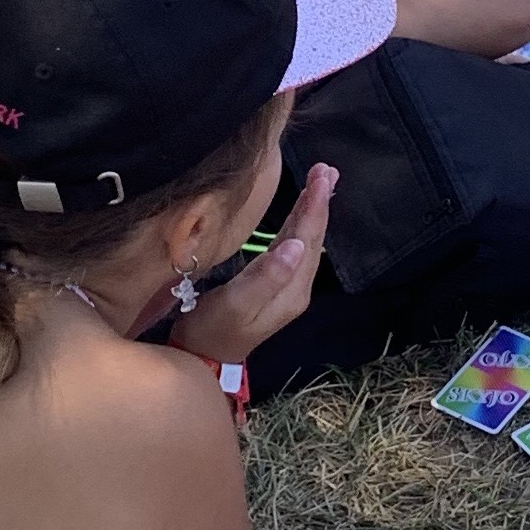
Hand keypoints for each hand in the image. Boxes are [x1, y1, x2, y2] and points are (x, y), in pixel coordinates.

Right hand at [178, 164, 334, 362]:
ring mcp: (286, 287)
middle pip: (312, 238)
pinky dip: (298, 224)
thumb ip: (266, 275)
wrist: (203, 359)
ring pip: (304, 241)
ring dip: (312, 211)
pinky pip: (292, 247)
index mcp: (292, 289)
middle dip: (319, 203)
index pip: (308, 240)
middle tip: (326, 170)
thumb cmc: (213, 331)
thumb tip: (295, 245)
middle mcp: (296, 287)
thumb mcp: (237, 303)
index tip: (322, 176)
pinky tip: (299, 213)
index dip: (315, 207)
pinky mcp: (273, 285)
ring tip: (320, 182)